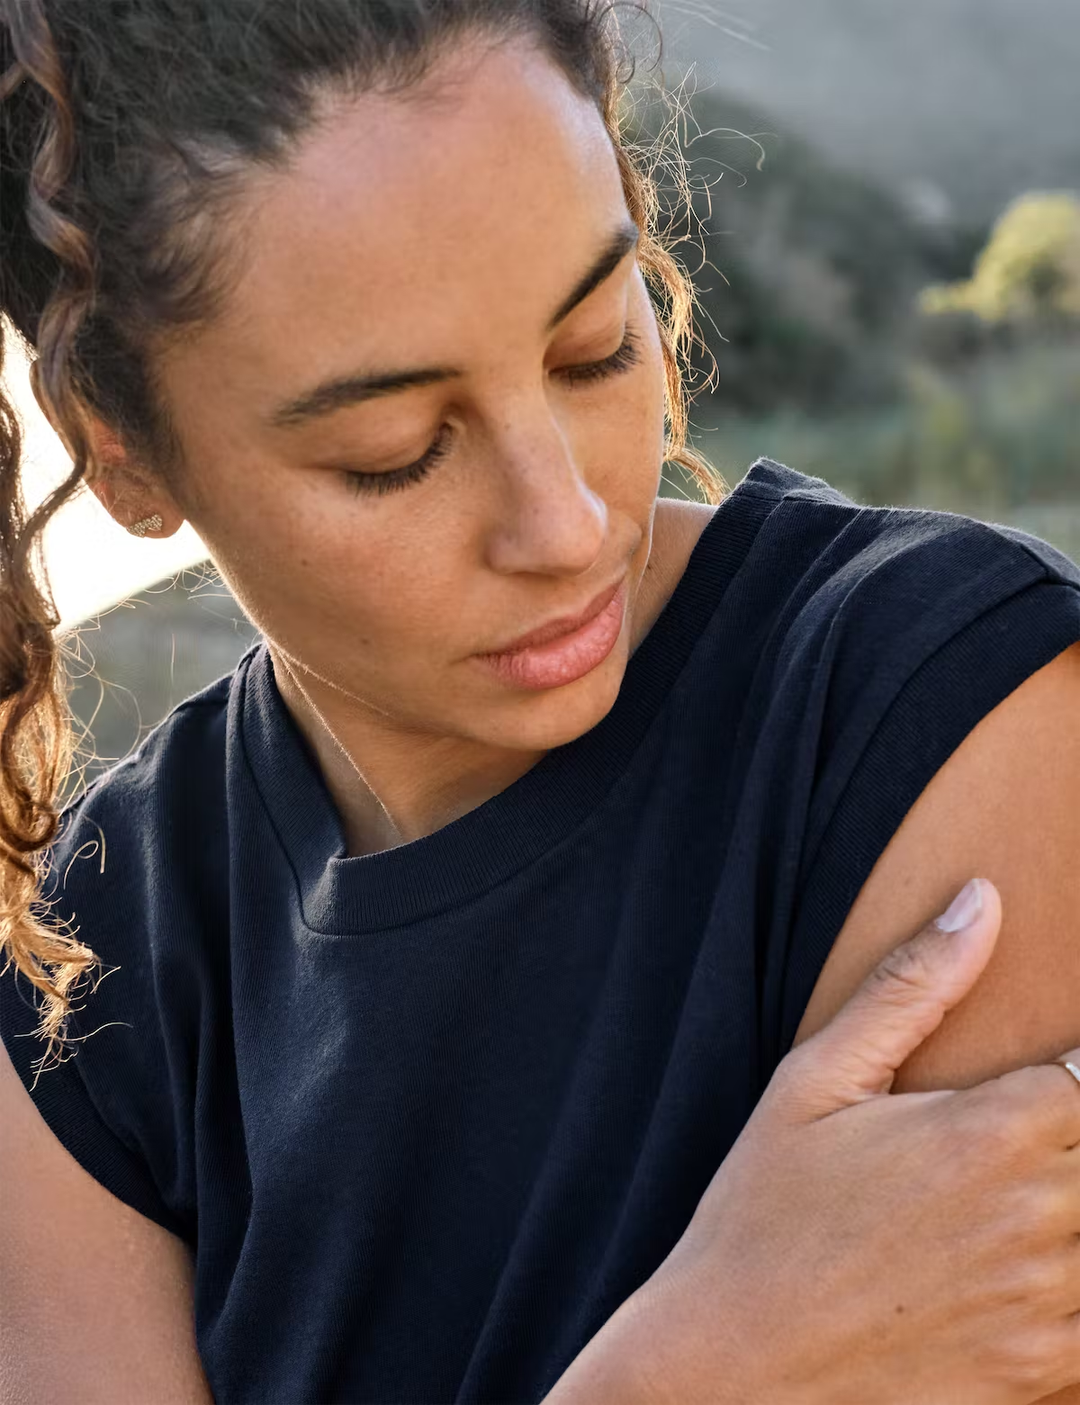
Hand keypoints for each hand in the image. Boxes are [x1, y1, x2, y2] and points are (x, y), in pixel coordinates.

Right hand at [549, 879, 1079, 1404]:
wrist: (732, 1372)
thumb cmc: (765, 1215)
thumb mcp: (816, 1084)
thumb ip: (910, 988)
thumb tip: (983, 900)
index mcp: (990, 1132)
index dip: (1074, 1071)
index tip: (1045, 1082)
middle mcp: (1038, 1219)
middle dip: (1069, 1131)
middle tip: (1009, 1139)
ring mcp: (1051, 1311)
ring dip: (1073, 1201)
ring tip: (1016, 1189)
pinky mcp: (1045, 1379)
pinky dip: (1073, 1282)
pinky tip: (1028, 1262)